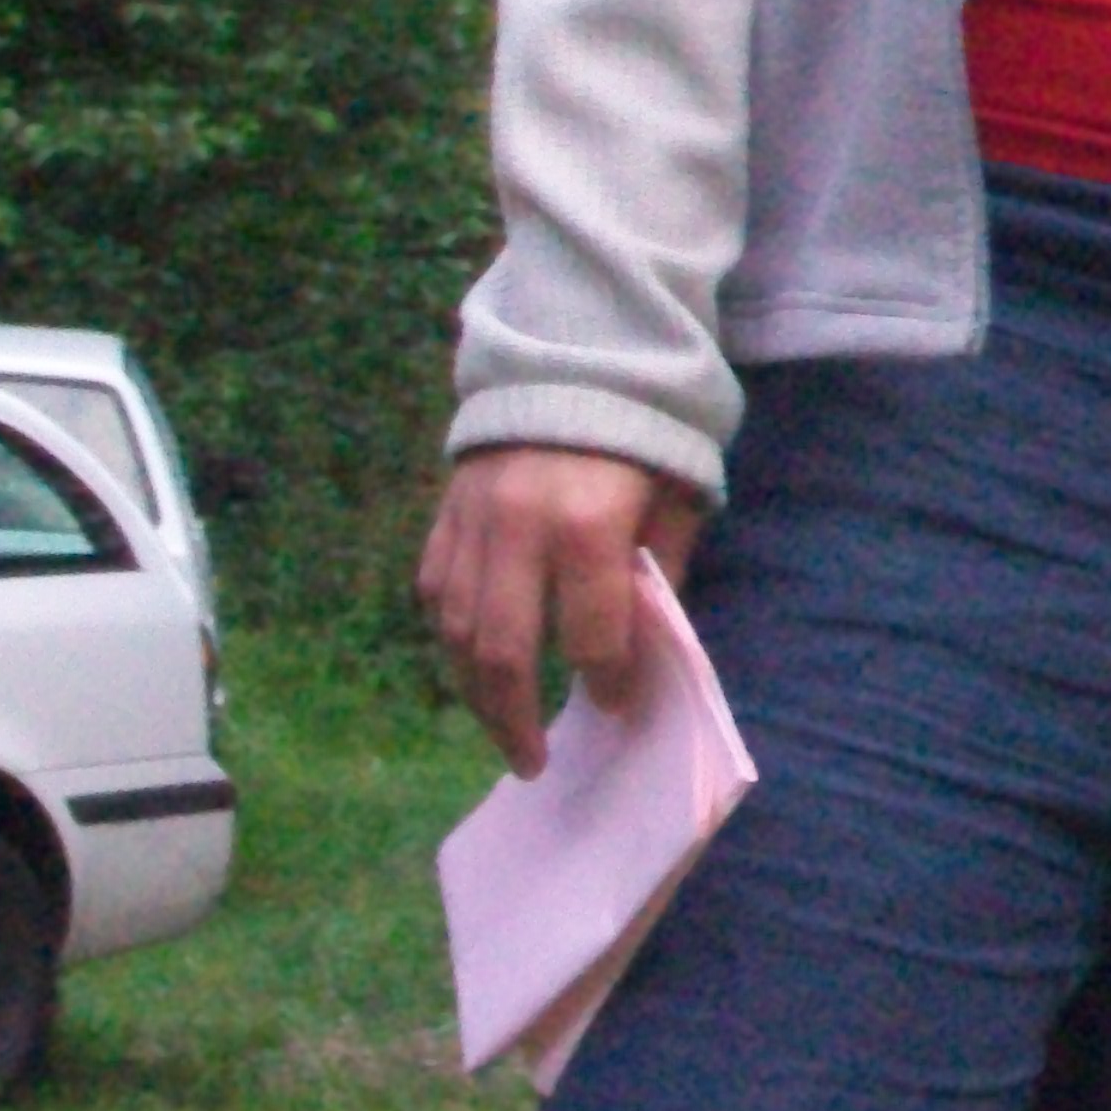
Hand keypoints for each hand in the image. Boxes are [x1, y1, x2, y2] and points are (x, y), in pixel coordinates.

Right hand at [416, 445, 707, 777]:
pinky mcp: (444, 513)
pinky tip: (470, 663)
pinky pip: (433, 592)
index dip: (607, 682)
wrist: (576, 350)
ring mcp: (471, 522)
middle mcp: (517, 530)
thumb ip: (659, 571)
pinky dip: (449, 636)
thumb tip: (642, 646)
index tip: (617, 707)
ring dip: (474, 692)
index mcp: (586, 525)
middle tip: (533, 759)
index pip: (589, 636)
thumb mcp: (677, 493)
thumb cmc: (644, 428)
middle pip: (502, 652)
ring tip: (501, 729)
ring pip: (455, 631)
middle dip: (517, 718)